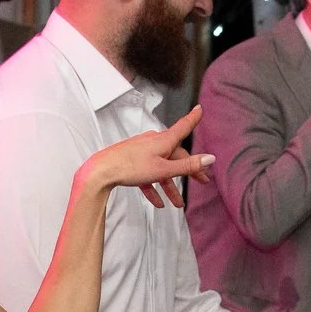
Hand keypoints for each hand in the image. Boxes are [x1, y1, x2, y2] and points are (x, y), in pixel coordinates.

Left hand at [77, 106, 213, 210]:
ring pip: (162, 168)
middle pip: (176, 155)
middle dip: (188, 170)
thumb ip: (187, 165)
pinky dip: (154, 187)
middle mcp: (154, 142)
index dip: (193, 118)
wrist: (100, 172)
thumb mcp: (164, 169)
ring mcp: (142, 151)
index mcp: (163, 140)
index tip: (200, 109)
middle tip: (202, 181)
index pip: (183, 127)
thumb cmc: (131, 167)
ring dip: (170, 186)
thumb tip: (210, 158)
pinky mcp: (133, 161)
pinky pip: (148, 174)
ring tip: (177, 203)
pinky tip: (157, 203)